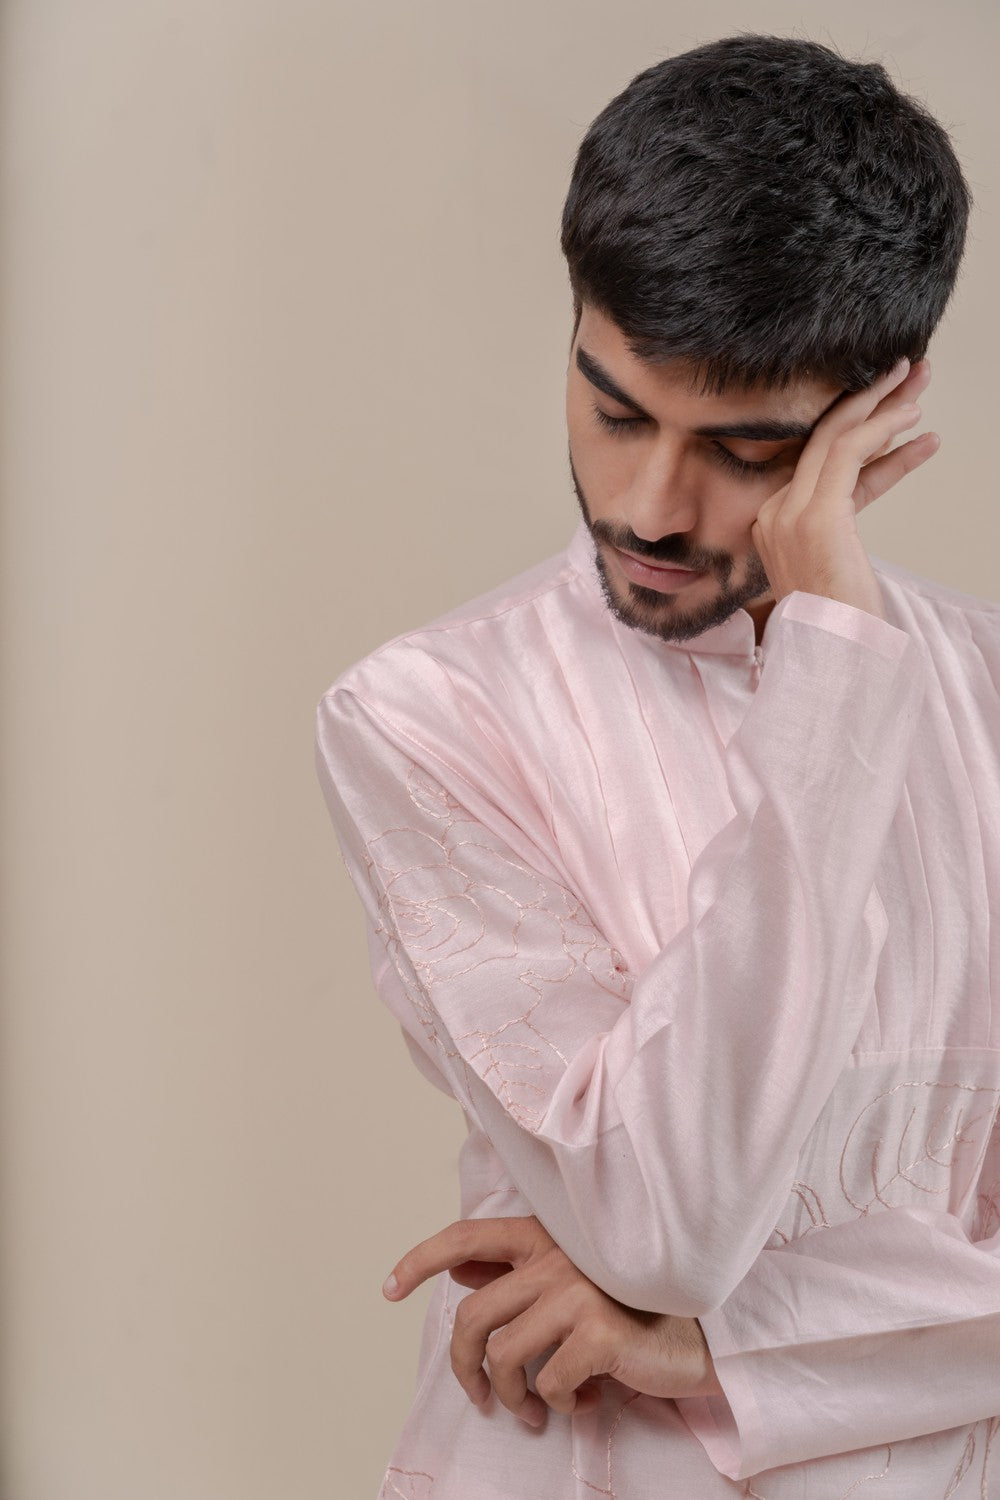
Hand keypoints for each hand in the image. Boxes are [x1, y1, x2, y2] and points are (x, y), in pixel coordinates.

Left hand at [382, 1215, 723, 1426]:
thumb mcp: (568, 1284)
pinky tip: (586, 1401)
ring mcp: (578, 1291)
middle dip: (465, 1367)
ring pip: (502, 1356)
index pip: (468, 1236)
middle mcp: (558, 1256)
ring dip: (512, 1397)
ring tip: (538, 1409)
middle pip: (472, 1315)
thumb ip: (516, 1274)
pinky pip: (549, 1383)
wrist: (699, 1334)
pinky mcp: (599, 1330)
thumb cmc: (629, 1309)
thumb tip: (459, 1271)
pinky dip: (561, 1405)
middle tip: (482, 1398)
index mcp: (546, 1237)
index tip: (388, 1287)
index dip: (421, 1260)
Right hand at [751, 356, 936, 620]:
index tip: (892, 409)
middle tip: (905, 370)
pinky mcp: (815, 517)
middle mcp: (773, 514)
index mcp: (772, 524)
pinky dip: (882, 430)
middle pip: (822, 441)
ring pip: (835, 438)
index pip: (820, 465)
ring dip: (882, 404)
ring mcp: (789, 514)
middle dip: (869, 400)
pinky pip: (849, 455)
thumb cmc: (842, 622)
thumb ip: (841, 524)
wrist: (835, 655)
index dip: (862, 433)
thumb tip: (869, 483)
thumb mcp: (839, 562)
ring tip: (918, 379)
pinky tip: (914, 421)